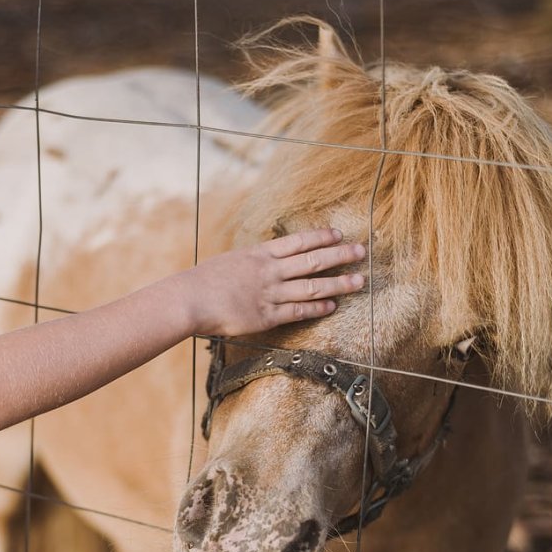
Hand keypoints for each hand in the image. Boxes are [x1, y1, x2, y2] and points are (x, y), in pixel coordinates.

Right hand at [186, 228, 365, 336]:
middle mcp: (270, 271)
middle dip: (340, 255)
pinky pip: (297, 311)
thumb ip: (253, 261)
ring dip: (338, 283)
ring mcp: (270, 294)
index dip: (321, 237)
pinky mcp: (266, 316)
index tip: (339, 234)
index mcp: (260, 254)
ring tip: (358, 281)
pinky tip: (332, 305)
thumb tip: (267, 260)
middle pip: (313, 261)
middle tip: (362, 252)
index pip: (298, 242)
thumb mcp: (231, 261)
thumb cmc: (204, 281)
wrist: (189, 300)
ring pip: (311, 287)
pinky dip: (317, 308)